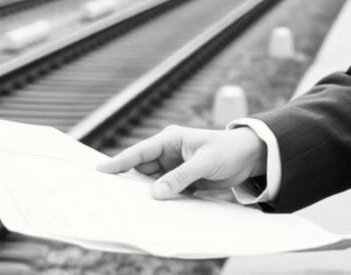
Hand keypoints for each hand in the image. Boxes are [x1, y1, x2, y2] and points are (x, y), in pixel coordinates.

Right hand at [96, 125, 266, 198]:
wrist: (249, 157)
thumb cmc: (228, 150)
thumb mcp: (205, 163)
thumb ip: (181, 177)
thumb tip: (156, 193)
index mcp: (170, 139)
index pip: (139, 152)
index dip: (119, 162)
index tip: (100, 171)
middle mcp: (168, 152)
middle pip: (140, 170)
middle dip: (129, 183)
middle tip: (112, 198)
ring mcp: (173, 167)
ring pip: (151, 182)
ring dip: (146, 193)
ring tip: (131, 207)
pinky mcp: (181, 180)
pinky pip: (165, 191)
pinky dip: (160, 200)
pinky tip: (154, 211)